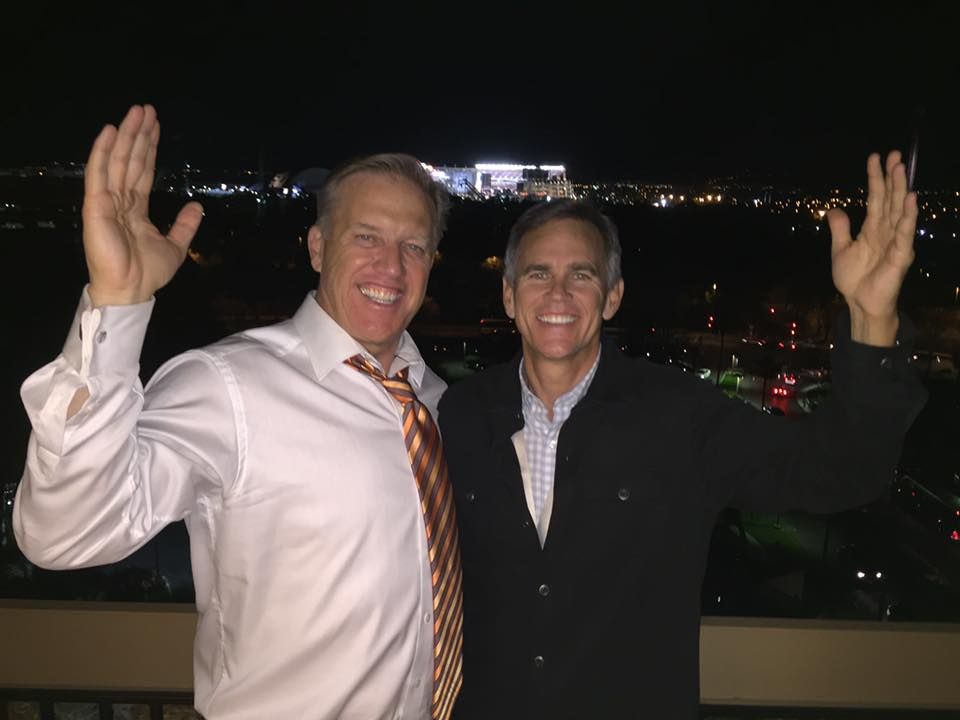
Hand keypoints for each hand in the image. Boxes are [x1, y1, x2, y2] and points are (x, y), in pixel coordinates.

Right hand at [82, 105, 202, 305]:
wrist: (132, 290)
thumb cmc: (147, 272)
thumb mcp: (176, 246)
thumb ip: (185, 224)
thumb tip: (197, 205)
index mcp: (136, 208)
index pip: (143, 171)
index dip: (150, 148)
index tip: (156, 126)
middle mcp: (119, 200)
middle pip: (130, 160)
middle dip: (139, 134)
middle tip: (146, 108)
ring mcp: (106, 201)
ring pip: (116, 160)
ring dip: (125, 134)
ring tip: (135, 111)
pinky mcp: (95, 206)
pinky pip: (98, 174)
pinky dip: (102, 151)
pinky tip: (110, 131)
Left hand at [828, 151, 917, 345]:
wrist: (859, 304)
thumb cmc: (854, 279)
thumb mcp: (840, 250)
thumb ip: (840, 229)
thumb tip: (834, 209)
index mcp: (873, 228)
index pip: (876, 197)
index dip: (875, 178)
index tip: (875, 157)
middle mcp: (886, 231)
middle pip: (891, 198)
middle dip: (892, 176)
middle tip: (893, 154)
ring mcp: (895, 241)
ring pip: (899, 210)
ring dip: (900, 189)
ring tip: (901, 168)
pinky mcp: (900, 255)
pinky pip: (905, 233)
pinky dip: (908, 216)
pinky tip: (911, 199)